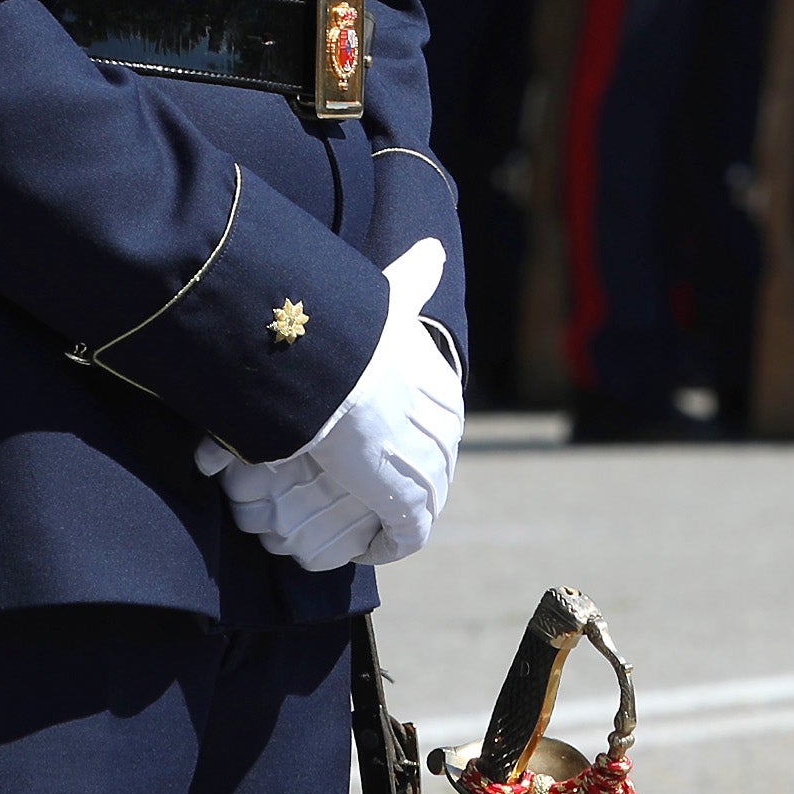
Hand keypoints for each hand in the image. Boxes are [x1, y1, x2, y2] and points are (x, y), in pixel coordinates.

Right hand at [192, 238, 464, 571]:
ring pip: (421, 503)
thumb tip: (432, 247)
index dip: (410, 439)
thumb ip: (415, 276)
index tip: (382, 444)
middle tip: (367, 486)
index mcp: (445, 395)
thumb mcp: (395, 299)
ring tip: (362, 520)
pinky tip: (366, 545)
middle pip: (431, 466)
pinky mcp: (410, 505)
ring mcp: (432, 473)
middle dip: (406, 478)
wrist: (346, 368)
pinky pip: (405, 538)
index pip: (436, 427)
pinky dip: (387, 544)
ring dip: (393, 514)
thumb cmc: (364, 332)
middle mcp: (447, 435)